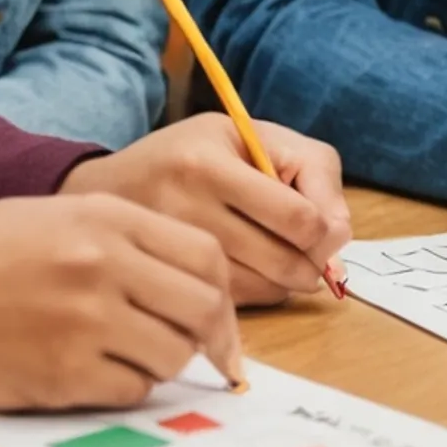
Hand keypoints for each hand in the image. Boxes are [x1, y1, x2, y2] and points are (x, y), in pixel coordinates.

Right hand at [0, 194, 240, 407]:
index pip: (206, 255)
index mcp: (104, 217)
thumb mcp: (53, 216)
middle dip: (206, 335)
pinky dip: (121, 387)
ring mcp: (84, 321)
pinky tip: (86, 370)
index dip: (222, 293)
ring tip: (117, 351)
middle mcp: (102, 264)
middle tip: (191, 349)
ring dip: (158, 361)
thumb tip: (193, 279)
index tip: (218, 320)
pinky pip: (129, 391)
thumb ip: (124, 238)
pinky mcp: (61, 374)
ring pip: (171, 356)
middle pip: (202, 309)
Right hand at [62, 114, 352, 305]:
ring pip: (258, 290)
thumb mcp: (250, 138)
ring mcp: (166, 254)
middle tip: (307, 258)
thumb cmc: (191, 156)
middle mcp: (181, 207)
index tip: (321, 232)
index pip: (298, 217)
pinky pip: (229, 308)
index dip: (324, 233)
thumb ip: (311, 171)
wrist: (106, 189)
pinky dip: (250, 298)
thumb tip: (339, 236)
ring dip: (282, 285)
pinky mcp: (158, 288)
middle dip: (309, 266)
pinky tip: (244, 275)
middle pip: (282, 261)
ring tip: (273, 260)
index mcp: (207, 163)